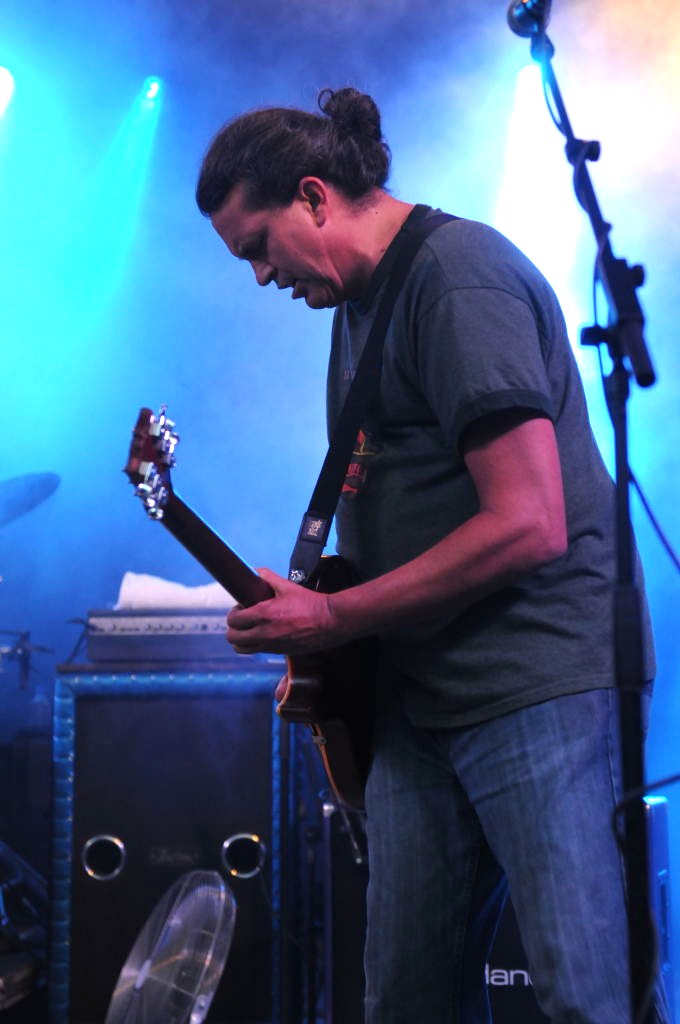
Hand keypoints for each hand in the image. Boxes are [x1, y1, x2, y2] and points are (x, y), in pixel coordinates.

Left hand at [226, 567, 343, 654]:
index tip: (241, 607)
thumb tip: (257, 571)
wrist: (330, 621)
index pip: (234, 620)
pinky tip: (264, 634)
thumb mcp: (288, 586)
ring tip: (249, 630)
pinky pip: (258, 651)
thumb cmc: (310, 604)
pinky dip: (255, 645)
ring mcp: (271, 645)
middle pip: (232, 637)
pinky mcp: (280, 652)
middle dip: (234, 628)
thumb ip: (269, 578)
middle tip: (243, 619)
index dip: (234, 613)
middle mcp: (264, 633)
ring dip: (241, 639)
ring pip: (242, 649)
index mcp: (264, 615)